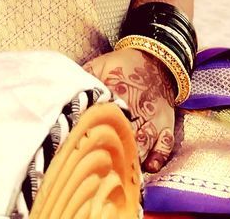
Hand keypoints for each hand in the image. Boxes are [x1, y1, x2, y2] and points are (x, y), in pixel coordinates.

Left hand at [84, 47, 176, 172]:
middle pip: (124, 135)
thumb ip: (85, 80)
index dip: (95, 133)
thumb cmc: (123, 65)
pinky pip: (165, 145)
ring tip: (120, 171)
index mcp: (117, 95)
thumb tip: (64, 93)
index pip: (104, 118)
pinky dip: (158, 157)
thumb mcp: (99, 65)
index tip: (85, 146)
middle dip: (113, 151)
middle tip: (100, 165)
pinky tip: (149, 166)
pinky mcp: (165, 124)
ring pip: (144, 144)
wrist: (155, 58)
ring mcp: (153, 119)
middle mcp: (136, 110)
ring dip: (133, 157)